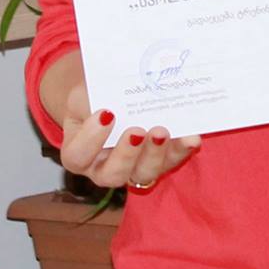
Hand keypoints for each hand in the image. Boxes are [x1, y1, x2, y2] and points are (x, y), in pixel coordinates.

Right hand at [55, 67, 200, 190]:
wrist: (113, 96)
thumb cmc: (93, 98)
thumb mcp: (83, 94)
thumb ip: (89, 98)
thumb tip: (112, 94)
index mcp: (79, 154)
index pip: (78, 155)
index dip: (90, 139)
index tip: (107, 114)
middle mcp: (104, 168)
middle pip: (113, 174)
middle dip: (126, 154)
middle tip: (136, 130)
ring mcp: (135, 168)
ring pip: (144, 173)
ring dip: (155, 154)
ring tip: (161, 132)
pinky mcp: (161, 161)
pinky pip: (172, 160)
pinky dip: (182, 149)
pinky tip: (191, 137)